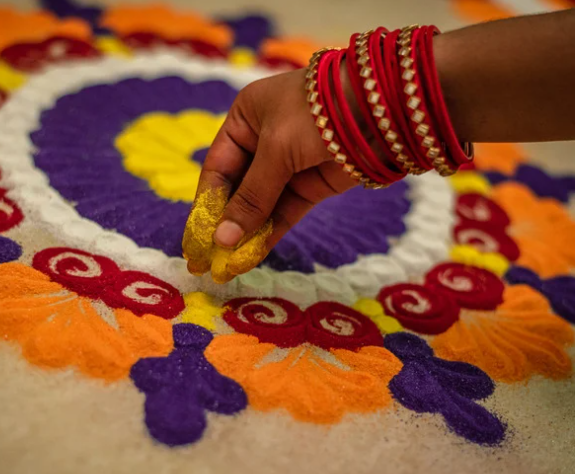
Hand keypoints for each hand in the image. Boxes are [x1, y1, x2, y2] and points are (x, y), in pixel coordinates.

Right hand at [181, 69, 358, 282]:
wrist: (379, 107)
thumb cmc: (315, 113)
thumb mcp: (275, 150)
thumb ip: (250, 197)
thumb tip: (222, 240)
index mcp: (246, 119)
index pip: (217, 168)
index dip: (205, 205)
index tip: (195, 239)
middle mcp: (262, 142)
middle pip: (236, 191)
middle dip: (224, 225)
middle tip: (208, 260)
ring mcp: (288, 166)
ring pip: (260, 206)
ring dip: (246, 234)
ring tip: (228, 265)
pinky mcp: (311, 185)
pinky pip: (284, 213)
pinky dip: (269, 233)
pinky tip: (253, 255)